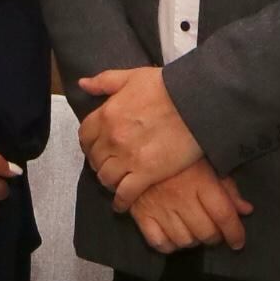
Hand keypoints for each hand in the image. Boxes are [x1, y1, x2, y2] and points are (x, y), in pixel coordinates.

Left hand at [76, 68, 203, 206]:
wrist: (196, 102)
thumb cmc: (167, 86)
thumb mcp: (132, 76)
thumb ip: (104, 82)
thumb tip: (83, 84)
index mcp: (107, 114)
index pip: (85, 136)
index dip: (89, 143)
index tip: (97, 147)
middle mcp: (112, 137)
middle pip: (95, 159)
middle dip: (100, 163)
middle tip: (109, 165)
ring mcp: (128, 157)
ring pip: (106, 178)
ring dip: (109, 182)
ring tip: (116, 182)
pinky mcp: (146, 174)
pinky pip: (125, 194)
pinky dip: (121, 202)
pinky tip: (122, 204)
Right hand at [126, 164, 252, 253]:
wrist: (138, 147)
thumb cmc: (178, 154)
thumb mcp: (207, 162)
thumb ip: (228, 187)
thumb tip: (246, 210)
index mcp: (200, 180)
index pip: (223, 215)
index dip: (235, 233)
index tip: (238, 242)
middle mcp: (180, 197)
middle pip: (206, 232)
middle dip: (216, 237)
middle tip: (215, 231)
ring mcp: (159, 208)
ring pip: (185, 241)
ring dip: (195, 241)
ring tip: (195, 232)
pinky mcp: (141, 215)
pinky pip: (159, 243)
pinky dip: (170, 245)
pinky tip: (175, 236)